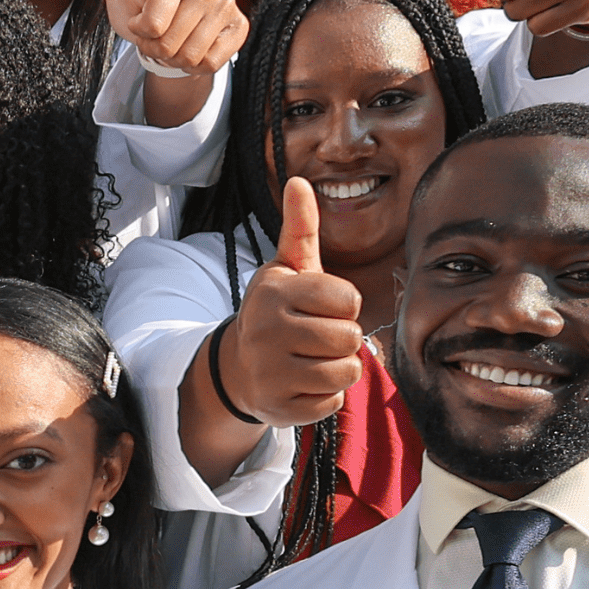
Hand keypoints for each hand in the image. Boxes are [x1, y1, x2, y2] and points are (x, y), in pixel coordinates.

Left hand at [102, 0, 248, 79]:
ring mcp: (226, 3)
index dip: (140, 33)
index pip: (151, 26)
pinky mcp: (240, 24)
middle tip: (157, 36)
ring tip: (173, 41)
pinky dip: (197, 65)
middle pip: (170, 44)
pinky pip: (212, 62)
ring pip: (192, 56)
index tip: (141, 21)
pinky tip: (193, 46)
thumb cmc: (140, 6)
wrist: (164, 30)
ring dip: (175, 58)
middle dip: (157, 49)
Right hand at [225, 179, 366, 426]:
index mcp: (275, 292)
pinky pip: (332, 403)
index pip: (348, 300)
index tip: (322, 306)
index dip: (344, 304)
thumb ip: (300, 229)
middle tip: (318, 336)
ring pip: (346, 373)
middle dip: (343, 338)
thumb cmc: (278, 312)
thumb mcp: (287, 269)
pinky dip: (325, 396)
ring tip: (315, 359)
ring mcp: (270, 372)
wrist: (238, 367)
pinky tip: (303, 383)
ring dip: (339, 368)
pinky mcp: (278, 408)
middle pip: (349, 338)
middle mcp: (266, 331)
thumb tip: (299, 180)